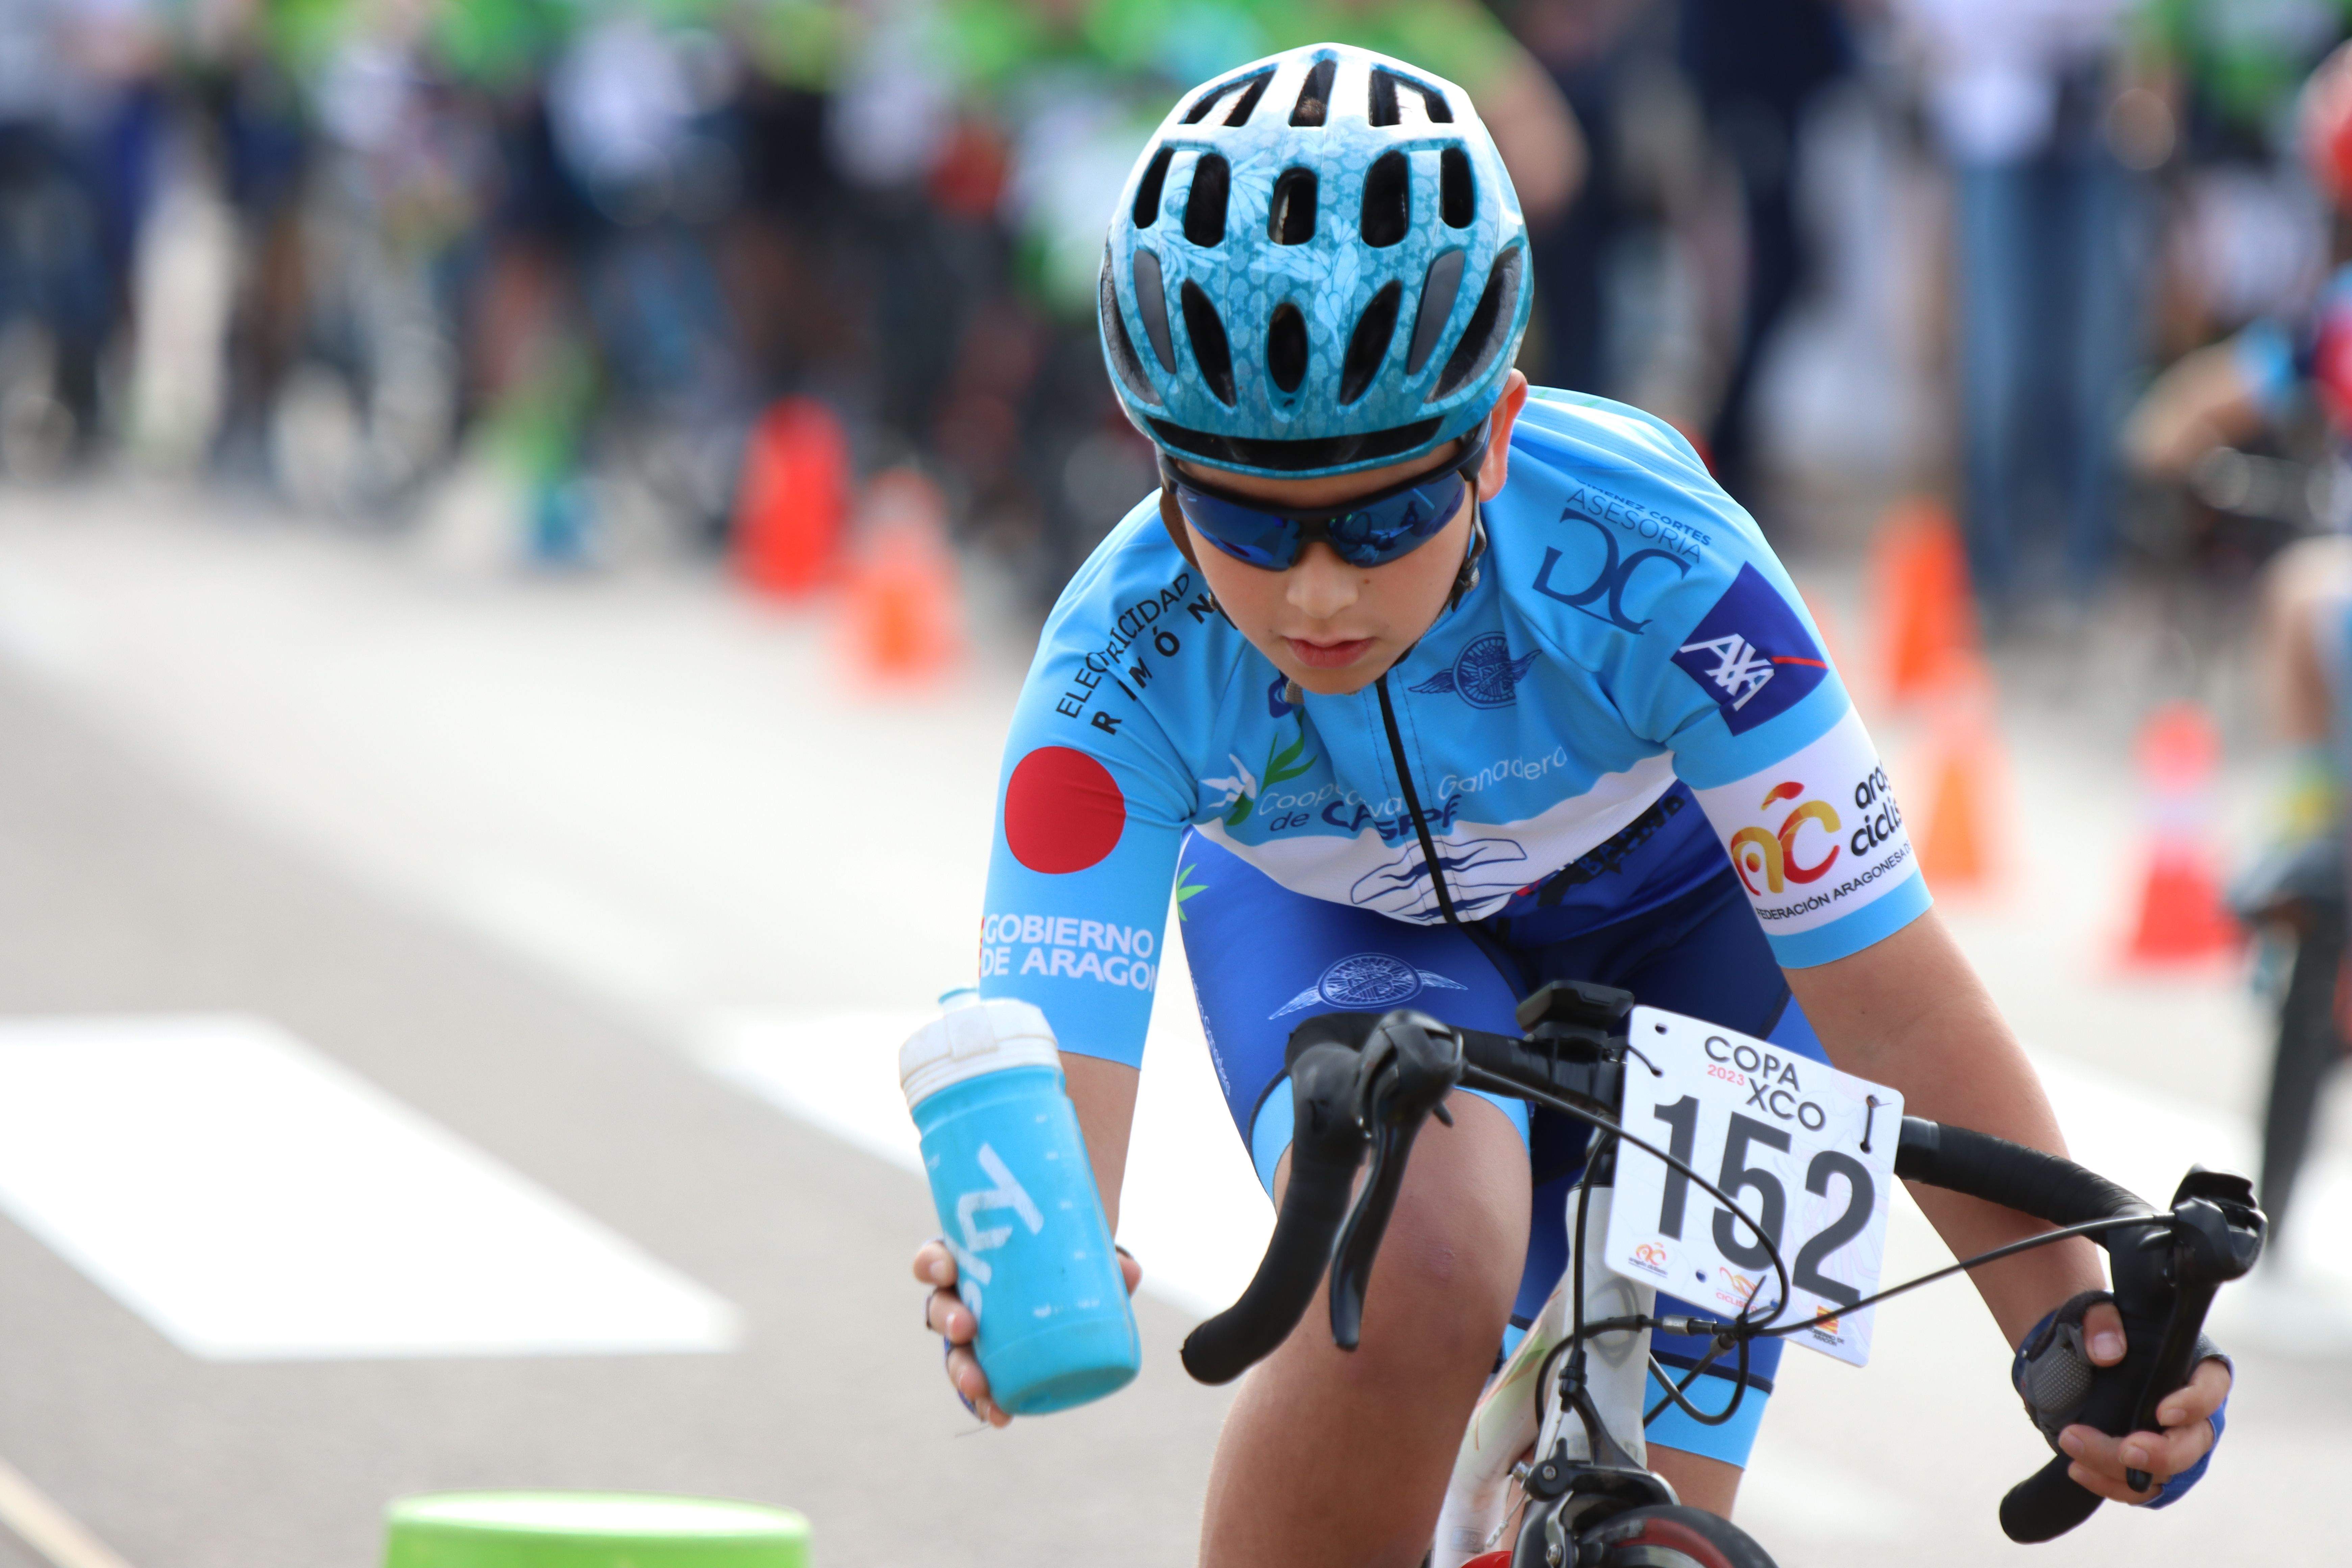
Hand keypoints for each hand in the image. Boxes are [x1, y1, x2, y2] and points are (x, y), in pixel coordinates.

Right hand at [914, 1238, 1143, 1426]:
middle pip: (942, 1310)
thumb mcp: (1077, 1252)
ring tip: (978, 1387)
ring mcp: (978, 1335)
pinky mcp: (996, 1364)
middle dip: (948, 1320)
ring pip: (956, 1352)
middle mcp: (965, 1299)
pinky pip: (983, 1385)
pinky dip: (986, 1402)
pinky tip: (999, 1415)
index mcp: (970, 1262)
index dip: (932, 1264)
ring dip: (960, 1370)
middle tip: (966, 1327)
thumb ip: (1103, 1260)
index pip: (937, 1261)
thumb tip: (1128, 1270)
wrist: (1071, 1279)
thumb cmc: (1062, 1258)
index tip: (946, 1269)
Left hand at [2056, 1301, 2230, 1504]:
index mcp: (2194, 1368)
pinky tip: (2078, 1469)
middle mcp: (2194, 1413)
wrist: (2073, 1360)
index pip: (2211, 1387)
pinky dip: (2110, 1485)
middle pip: (2195, 1442)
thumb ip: (2100, 1322)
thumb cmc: (2098, 1334)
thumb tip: (2107, 1353)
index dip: (2195, 1404)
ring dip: (2123, 1470)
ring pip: (2166, 1473)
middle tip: (2126, 1450)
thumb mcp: (2093, 1315)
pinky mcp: (2150, 1467)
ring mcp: (2175, 1444)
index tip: (2163, 1412)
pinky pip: (2141, 1489)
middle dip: (2163, 1453)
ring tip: (2075, 1449)